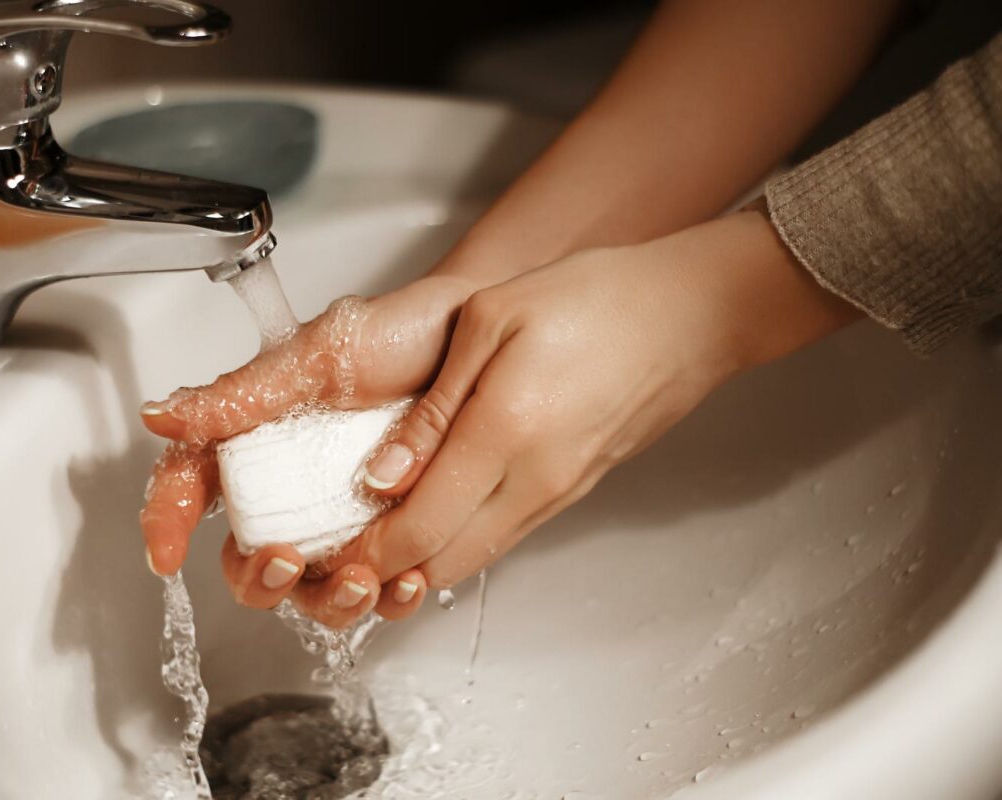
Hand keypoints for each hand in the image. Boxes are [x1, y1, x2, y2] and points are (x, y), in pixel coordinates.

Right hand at [139, 274, 474, 626]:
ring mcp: (347, 517)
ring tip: (362, 579)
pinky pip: (383, 588)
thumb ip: (239, 396)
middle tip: (287, 562)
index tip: (167, 555)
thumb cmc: (400, 334)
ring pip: (314, 589)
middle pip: (249, 560)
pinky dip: (392, 599)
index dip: (168, 524)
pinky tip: (409, 580)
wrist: (482, 340)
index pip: (193, 487)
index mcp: (259, 441)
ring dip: (329, 600)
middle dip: (259, 579)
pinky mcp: (399, 536)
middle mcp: (296, 488)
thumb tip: (161, 415)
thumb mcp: (316, 360)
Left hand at [142, 211, 857, 626]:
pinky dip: (457, 545)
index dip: (363, 554)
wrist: (687, 315)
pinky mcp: (571, 490)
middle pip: (441, 562)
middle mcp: (533, 481)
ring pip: (473, 558)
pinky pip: (503, 535)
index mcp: (504, 435)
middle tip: (334, 567)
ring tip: (372, 556)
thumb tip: (382, 476)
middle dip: (381, 575)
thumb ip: (433, 409)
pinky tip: (433, 528)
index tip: (324, 555)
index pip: (416, 529)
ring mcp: (557, 493)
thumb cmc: (596, 300)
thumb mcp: (492, 322)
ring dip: (418, 567)